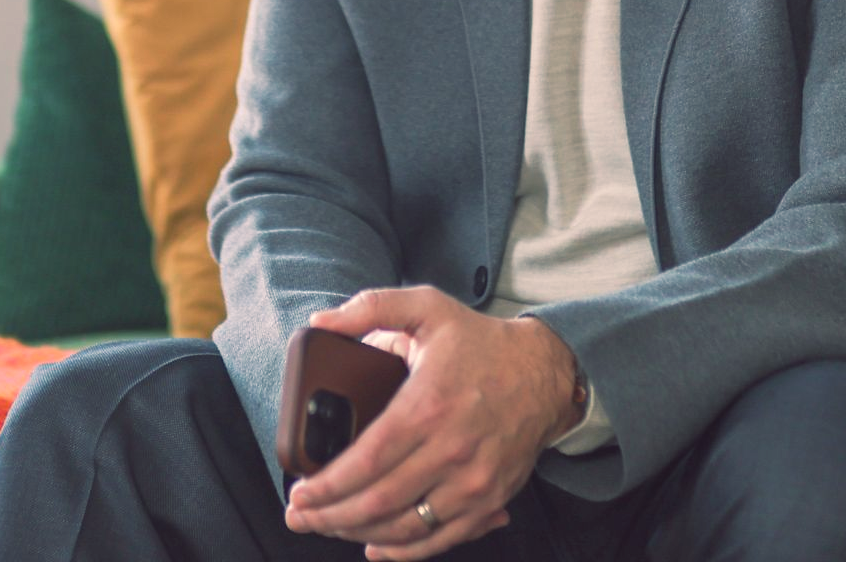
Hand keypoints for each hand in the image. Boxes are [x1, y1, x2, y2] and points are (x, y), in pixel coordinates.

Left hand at [284, 286, 581, 560]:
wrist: (546, 372)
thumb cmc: (481, 342)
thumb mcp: (427, 308)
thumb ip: (371, 308)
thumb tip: (321, 323)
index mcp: (428, 405)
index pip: (365, 461)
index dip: (327, 485)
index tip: (300, 492)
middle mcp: (451, 449)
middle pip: (378, 502)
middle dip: (329, 516)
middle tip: (299, 516)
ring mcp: (473, 481)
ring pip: (405, 528)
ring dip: (359, 534)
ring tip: (328, 526)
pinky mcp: (490, 500)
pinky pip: (441, 539)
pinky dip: (404, 552)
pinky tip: (375, 546)